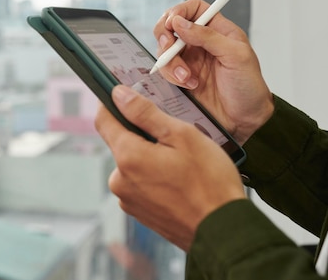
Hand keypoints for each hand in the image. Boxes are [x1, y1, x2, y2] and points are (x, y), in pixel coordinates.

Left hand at [95, 85, 245, 250]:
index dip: (111, 104)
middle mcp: (120, 180)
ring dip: (150, 157)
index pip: (104, 121)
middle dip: (141, 134)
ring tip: (181, 163)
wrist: (224, 232)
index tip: (121, 95)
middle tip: (172, 136)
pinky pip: (140, 184)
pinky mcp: (139, 212)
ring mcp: (128, 199)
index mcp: (128, 157)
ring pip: (133, 164)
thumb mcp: (181, 135)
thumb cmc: (210, 183)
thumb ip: (145, 113)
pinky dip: (155, 177)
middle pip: (121, 142)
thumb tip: (119, 95)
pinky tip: (179, 181)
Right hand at [153, 0, 273, 142]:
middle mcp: (200, 42)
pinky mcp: (180, 77)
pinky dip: (171, 76)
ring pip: (164, 49)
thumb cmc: (249, 88)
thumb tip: (180, 22)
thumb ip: (208, 36)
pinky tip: (188, 84)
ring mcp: (188, 60)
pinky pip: (164, 69)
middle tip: (169, 46)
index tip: (173, 22)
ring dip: (171, 62)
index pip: (193, 8)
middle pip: (170, 25)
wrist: (244, 120)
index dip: (179, 11)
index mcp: (217, 30)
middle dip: (165, 35)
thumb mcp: (236, 56)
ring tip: (187, 77)